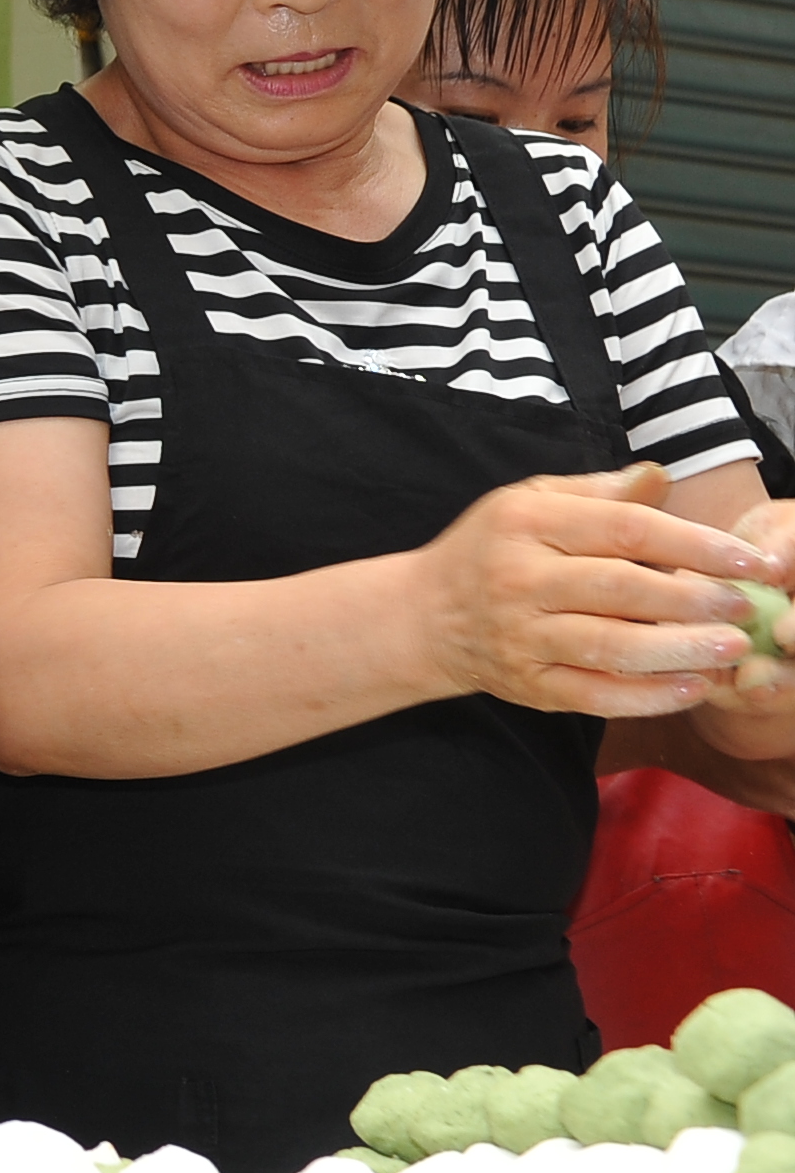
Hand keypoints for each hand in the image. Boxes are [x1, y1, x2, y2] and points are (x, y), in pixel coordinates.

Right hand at [407, 464, 766, 718]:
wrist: (424, 616)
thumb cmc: (491, 549)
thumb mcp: (531, 502)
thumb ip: (599, 492)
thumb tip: (659, 476)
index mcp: (527, 523)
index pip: (624, 529)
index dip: (694, 544)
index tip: (750, 558)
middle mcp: (520, 579)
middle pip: (620, 589)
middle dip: (694, 599)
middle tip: (748, 606)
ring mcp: (522, 637)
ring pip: (610, 648)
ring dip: (679, 651)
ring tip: (733, 649)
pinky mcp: (529, 685)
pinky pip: (594, 694)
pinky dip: (646, 696)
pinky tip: (692, 689)